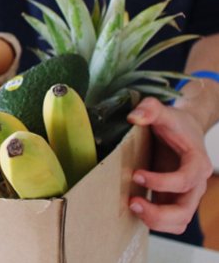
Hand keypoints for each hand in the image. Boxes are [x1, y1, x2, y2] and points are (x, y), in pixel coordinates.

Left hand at [127, 97, 212, 233]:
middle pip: (185, 211)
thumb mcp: (163, 111)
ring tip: (132, 206)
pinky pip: (169, 221)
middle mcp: (195, 184)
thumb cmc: (174, 122)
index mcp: (197, 163)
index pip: (185, 181)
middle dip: (158, 213)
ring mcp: (185, 195)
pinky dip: (153, 221)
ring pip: (178, 222)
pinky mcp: (173, 200)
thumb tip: (133, 117)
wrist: (182, 130)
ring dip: (155, 221)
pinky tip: (135, 207)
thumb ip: (150, 108)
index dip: (161, 182)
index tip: (136, 174)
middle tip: (132, 202)